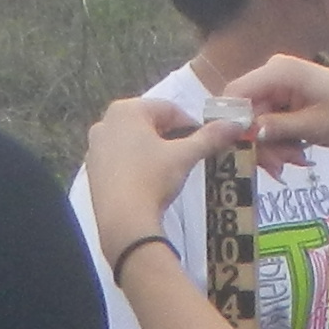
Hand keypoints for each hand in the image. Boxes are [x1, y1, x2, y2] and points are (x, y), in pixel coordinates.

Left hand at [86, 93, 242, 244]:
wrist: (123, 219)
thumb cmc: (152, 178)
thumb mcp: (184, 156)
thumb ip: (209, 137)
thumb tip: (236, 125)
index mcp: (127, 110)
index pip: (169, 109)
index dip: (191, 124)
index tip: (204, 141)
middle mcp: (106, 121)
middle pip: (149, 123)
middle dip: (170, 136)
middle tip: (187, 155)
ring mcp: (95, 146)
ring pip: (133, 140)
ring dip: (153, 150)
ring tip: (169, 170)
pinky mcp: (92, 169)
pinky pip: (120, 158)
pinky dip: (136, 164)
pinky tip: (148, 181)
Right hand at [210, 54, 328, 175]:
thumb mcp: (313, 125)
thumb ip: (278, 128)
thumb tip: (248, 132)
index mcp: (280, 70)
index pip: (236, 92)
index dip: (232, 121)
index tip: (239, 149)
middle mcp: (274, 74)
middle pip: (247, 112)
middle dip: (260, 142)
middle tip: (278, 167)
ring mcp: (279, 87)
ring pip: (258, 122)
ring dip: (272, 146)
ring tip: (295, 160)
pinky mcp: (284, 100)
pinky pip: (270, 123)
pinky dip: (280, 142)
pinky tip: (296, 154)